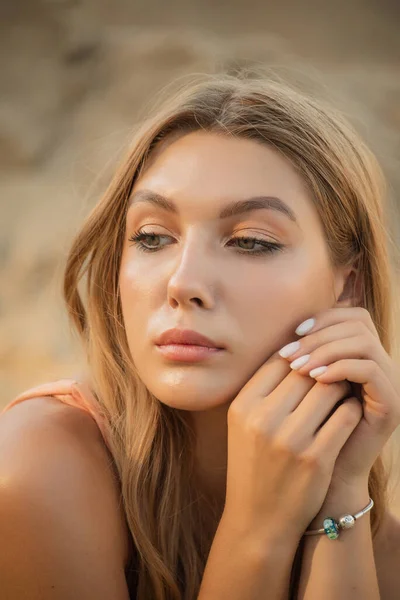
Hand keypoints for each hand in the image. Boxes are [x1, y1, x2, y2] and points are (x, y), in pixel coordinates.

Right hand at [224, 349, 361, 545]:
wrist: (258, 520)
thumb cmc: (253, 464)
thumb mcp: (244, 424)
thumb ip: (264, 390)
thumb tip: (295, 350)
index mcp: (242, 406)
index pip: (278, 360)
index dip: (299, 356)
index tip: (311, 361)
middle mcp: (262, 418)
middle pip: (305, 371)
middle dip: (322, 368)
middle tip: (334, 370)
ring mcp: (290, 439)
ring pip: (329, 389)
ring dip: (340, 386)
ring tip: (342, 390)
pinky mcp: (317, 458)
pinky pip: (345, 416)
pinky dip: (350, 410)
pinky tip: (348, 413)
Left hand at [278, 307, 399, 487]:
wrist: (325, 479)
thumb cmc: (306, 431)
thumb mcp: (301, 388)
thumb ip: (303, 357)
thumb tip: (286, 329)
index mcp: (361, 356)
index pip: (351, 315)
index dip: (322, 318)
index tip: (293, 334)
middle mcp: (380, 364)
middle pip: (359, 322)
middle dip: (320, 335)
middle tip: (290, 353)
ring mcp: (389, 383)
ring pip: (364, 341)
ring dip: (327, 349)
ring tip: (298, 367)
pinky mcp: (391, 404)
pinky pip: (370, 369)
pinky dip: (341, 368)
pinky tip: (315, 379)